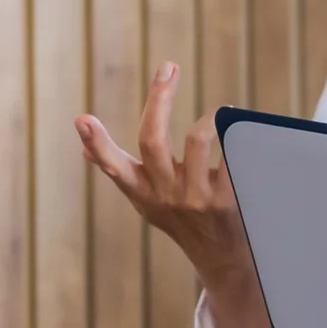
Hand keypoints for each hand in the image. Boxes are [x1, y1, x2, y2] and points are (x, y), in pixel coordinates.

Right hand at [77, 63, 251, 288]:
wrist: (222, 260)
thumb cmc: (182, 222)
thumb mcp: (146, 201)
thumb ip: (120, 171)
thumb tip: (82, 145)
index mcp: (141, 192)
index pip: (113, 165)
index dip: (96, 143)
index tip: (82, 119)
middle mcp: (164, 195)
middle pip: (152, 139)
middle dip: (158, 98)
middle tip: (168, 67)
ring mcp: (195, 199)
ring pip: (196, 140)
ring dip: (209, 118)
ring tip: (221, 111)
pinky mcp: (226, 201)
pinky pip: (232, 157)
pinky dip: (237, 136)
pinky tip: (244, 128)